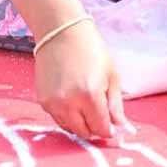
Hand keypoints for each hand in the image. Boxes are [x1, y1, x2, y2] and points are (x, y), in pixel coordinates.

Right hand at [34, 19, 129, 140]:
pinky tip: (73, 99)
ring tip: (86, 104)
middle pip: (84, 133)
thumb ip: (116, 107)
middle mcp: (69, 103)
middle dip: (95, 129)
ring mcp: (53, 103)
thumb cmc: (91, 50)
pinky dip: (67, 116)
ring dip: (80, 124)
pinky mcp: (43, 100)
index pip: (101, 129)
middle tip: (100, 116)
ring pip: (70, 129)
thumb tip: (123, 129)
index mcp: (90, 96)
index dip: (109, 130)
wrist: (61, 32)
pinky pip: (58, 118)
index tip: (113, 127)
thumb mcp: (112, 77)